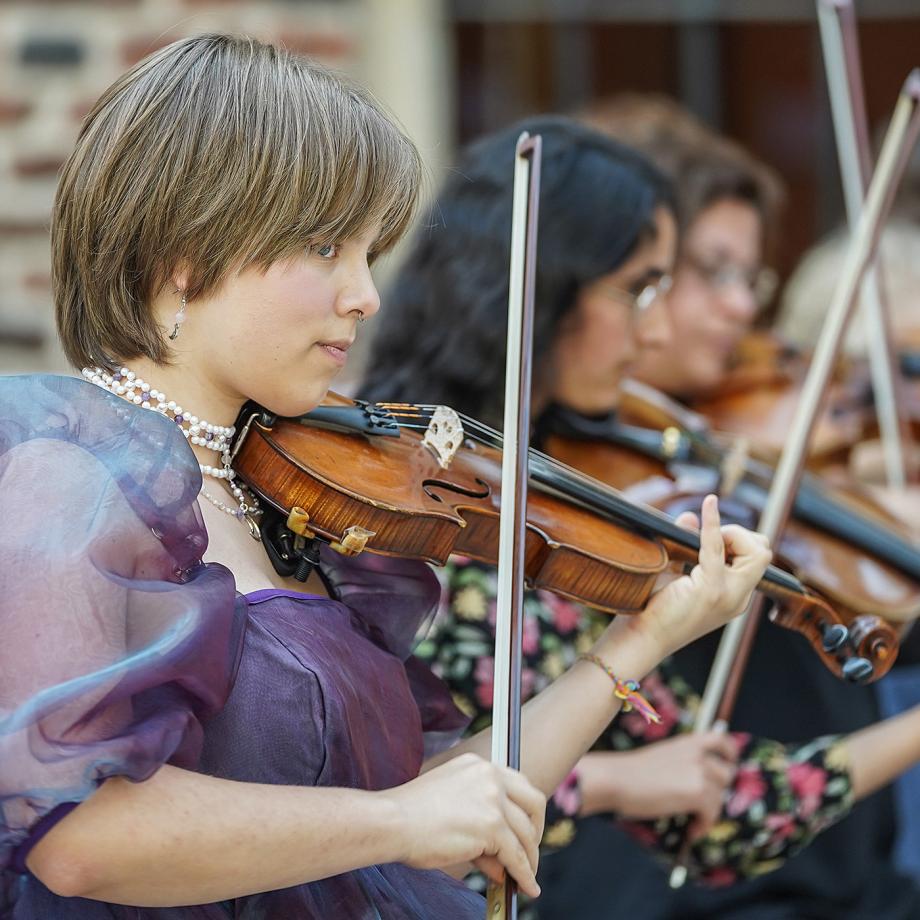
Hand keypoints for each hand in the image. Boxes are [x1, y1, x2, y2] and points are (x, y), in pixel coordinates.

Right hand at [385, 753, 544, 897]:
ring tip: (525, 877)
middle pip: (533, 802)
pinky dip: (525, 875)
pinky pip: (517, 856)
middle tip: (531, 851)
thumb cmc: (411, 816)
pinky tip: (525, 887)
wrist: (393, 821)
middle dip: (536, 831)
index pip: (517, 783)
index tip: (526, 827)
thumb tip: (504, 862)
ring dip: (529, 859)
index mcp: (478, 765)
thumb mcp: (452, 806)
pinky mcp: (492, 825)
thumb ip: (481, 825)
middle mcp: (489, 775)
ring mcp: (493, 799)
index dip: (526, 809)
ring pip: (525, 834)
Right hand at [578, 733, 738, 840]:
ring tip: (693, 822)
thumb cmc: (632, 773)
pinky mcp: (697, 791)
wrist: (617, 778)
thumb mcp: (663, 757)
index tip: (728, 765)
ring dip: (709, 812)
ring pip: (719, 797)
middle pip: (726, 774)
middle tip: (701, 806)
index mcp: (688, 742)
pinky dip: (703, 825)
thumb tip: (700, 783)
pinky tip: (690, 830)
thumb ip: (685, 763)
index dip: (730, 754)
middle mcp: (697, 753)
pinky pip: (712, 813)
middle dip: (717, 792)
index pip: (722, 740)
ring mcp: (699, 771)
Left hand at [602, 495, 770, 666]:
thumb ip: (687, 545)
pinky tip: (709, 503)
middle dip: (740, 535)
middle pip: (763, 552)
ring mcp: (729, 596)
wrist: (641, 639)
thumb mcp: (676, 573)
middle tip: (710, 539)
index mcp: (734, 595)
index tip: (711, 537)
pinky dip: (714, 522)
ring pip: (756, 552)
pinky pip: (717, 547)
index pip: (758, 559)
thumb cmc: (654, 609)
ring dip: (732, 534)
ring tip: (704, 538)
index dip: (738, 540)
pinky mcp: (711, 590)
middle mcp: (738, 597)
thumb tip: (690, 515)